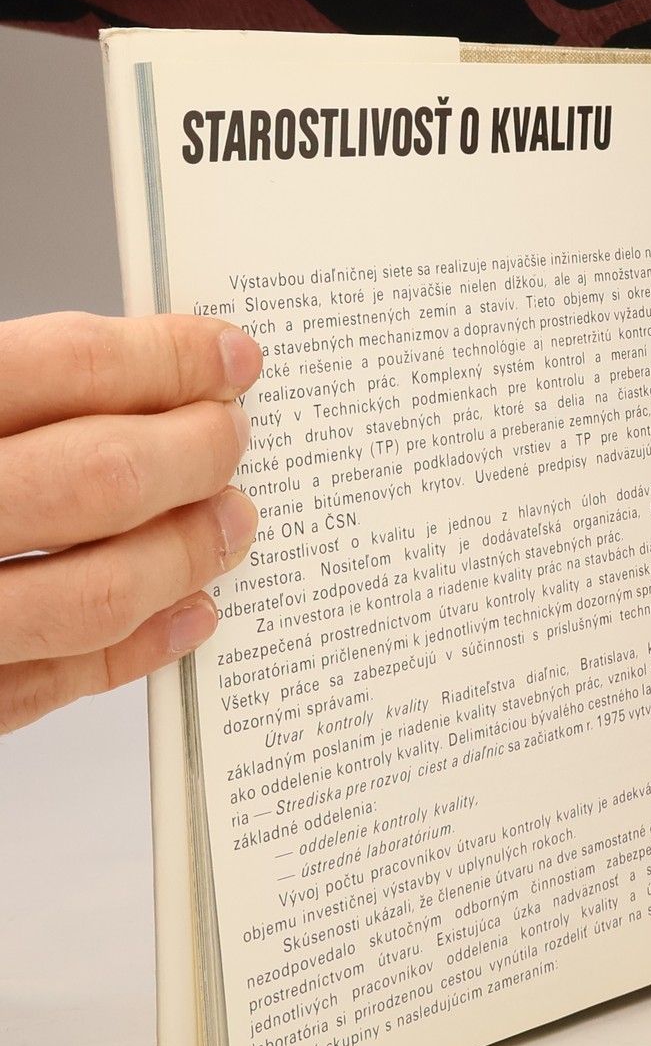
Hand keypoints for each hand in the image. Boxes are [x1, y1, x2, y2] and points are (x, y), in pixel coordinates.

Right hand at [0, 313, 260, 733]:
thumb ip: (15, 391)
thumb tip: (152, 370)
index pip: (66, 366)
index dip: (168, 358)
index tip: (232, 359)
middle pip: (98, 476)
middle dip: (194, 454)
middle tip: (234, 438)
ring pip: (94, 595)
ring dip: (186, 555)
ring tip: (234, 521)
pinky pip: (49, 687)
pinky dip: (136, 649)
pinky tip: (193, 613)